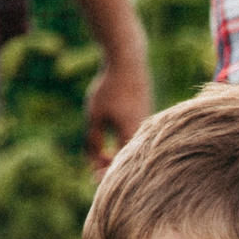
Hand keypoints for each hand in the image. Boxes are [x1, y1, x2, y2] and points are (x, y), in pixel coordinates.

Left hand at [84, 56, 153, 171]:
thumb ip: (92, 140)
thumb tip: (93, 162)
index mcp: (131, 134)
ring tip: (100, 155)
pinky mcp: (144, 114)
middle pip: (128, 158)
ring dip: (116, 153)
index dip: (106, 173)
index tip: (92, 178)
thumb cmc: (109, 88)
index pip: (120, 164)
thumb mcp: (94, 116)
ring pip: (131, 146)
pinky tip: (111, 138)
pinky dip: (122, 142)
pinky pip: (134, 135)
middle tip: (93, 167)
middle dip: (111, 164)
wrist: (127, 61)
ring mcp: (145, 122)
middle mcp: (142, 131)